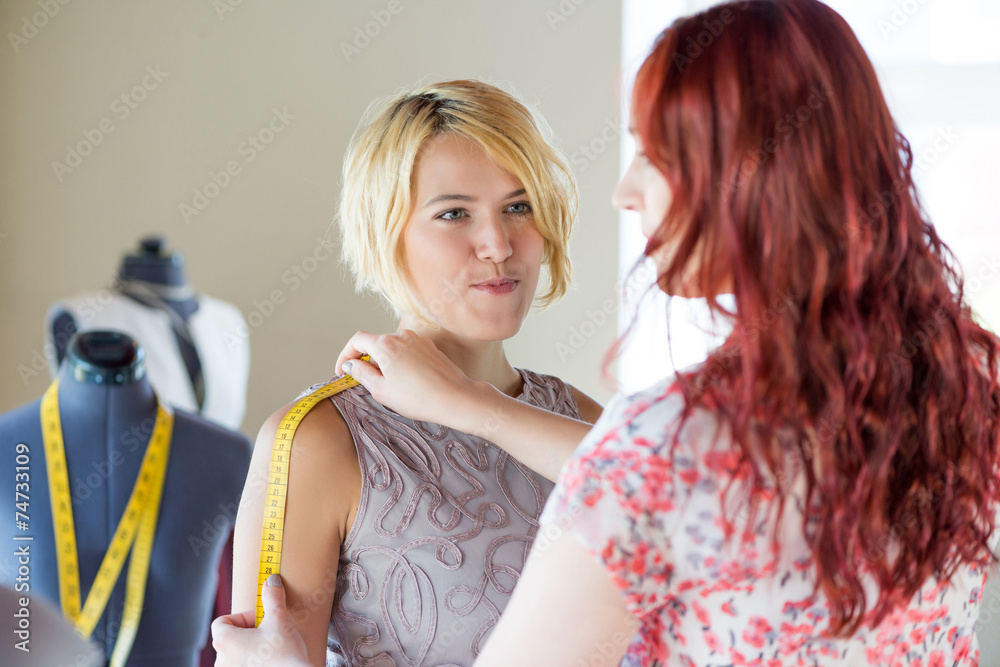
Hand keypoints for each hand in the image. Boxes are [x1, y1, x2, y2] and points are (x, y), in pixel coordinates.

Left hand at [211, 574, 310, 666]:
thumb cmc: (283, 653)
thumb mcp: (279, 618)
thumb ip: (272, 597)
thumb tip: (271, 580)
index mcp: (224, 641)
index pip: (222, 621)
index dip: (243, 616)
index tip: (260, 619)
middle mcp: (221, 661)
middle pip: (230, 638)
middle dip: (250, 633)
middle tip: (270, 632)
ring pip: (237, 655)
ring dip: (252, 649)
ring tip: (272, 648)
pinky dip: (255, 663)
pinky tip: (271, 662)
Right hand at [336, 330, 488, 428]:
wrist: (455, 398)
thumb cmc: (418, 398)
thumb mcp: (381, 390)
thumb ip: (362, 374)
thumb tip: (351, 365)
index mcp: (385, 344)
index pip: (357, 340)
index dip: (345, 355)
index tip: (343, 371)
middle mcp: (402, 335)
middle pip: (375, 343)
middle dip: (366, 361)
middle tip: (366, 383)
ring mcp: (418, 340)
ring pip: (392, 347)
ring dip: (384, 362)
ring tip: (389, 385)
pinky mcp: (430, 347)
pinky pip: (408, 350)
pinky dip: (400, 361)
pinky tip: (407, 381)